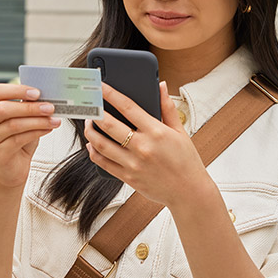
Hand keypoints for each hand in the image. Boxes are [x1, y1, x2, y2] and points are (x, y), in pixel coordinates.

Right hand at [0, 84, 60, 188]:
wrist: (13, 168)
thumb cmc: (18, 138)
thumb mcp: (22, 119)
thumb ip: (26, 106)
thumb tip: (45, 97)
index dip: (17, 90)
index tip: (37, 93)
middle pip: (2, 109)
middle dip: (29, 107)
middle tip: (50, 108)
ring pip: (13, 125)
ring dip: (37, 121)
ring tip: (54, 120)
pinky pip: (18, 140)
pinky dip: (36, 133)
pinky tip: (48, 129)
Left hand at [84, 82, 208, 208]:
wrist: (189, 192)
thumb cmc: (186, 161)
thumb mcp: (180, 131)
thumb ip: (167, 107)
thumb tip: (160, 86)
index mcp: (156, 131)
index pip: (127, 107)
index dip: (110, 94)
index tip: (100, 85)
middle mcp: (142, 147)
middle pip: (109, 125)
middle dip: (95, 112)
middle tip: (89, 104)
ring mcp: (133, 163)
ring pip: (101, 144)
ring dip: (90, 131)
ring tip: (89, 123)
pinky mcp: (128, 177)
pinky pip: (103, 163)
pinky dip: (93, 152)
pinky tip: (91, 144)